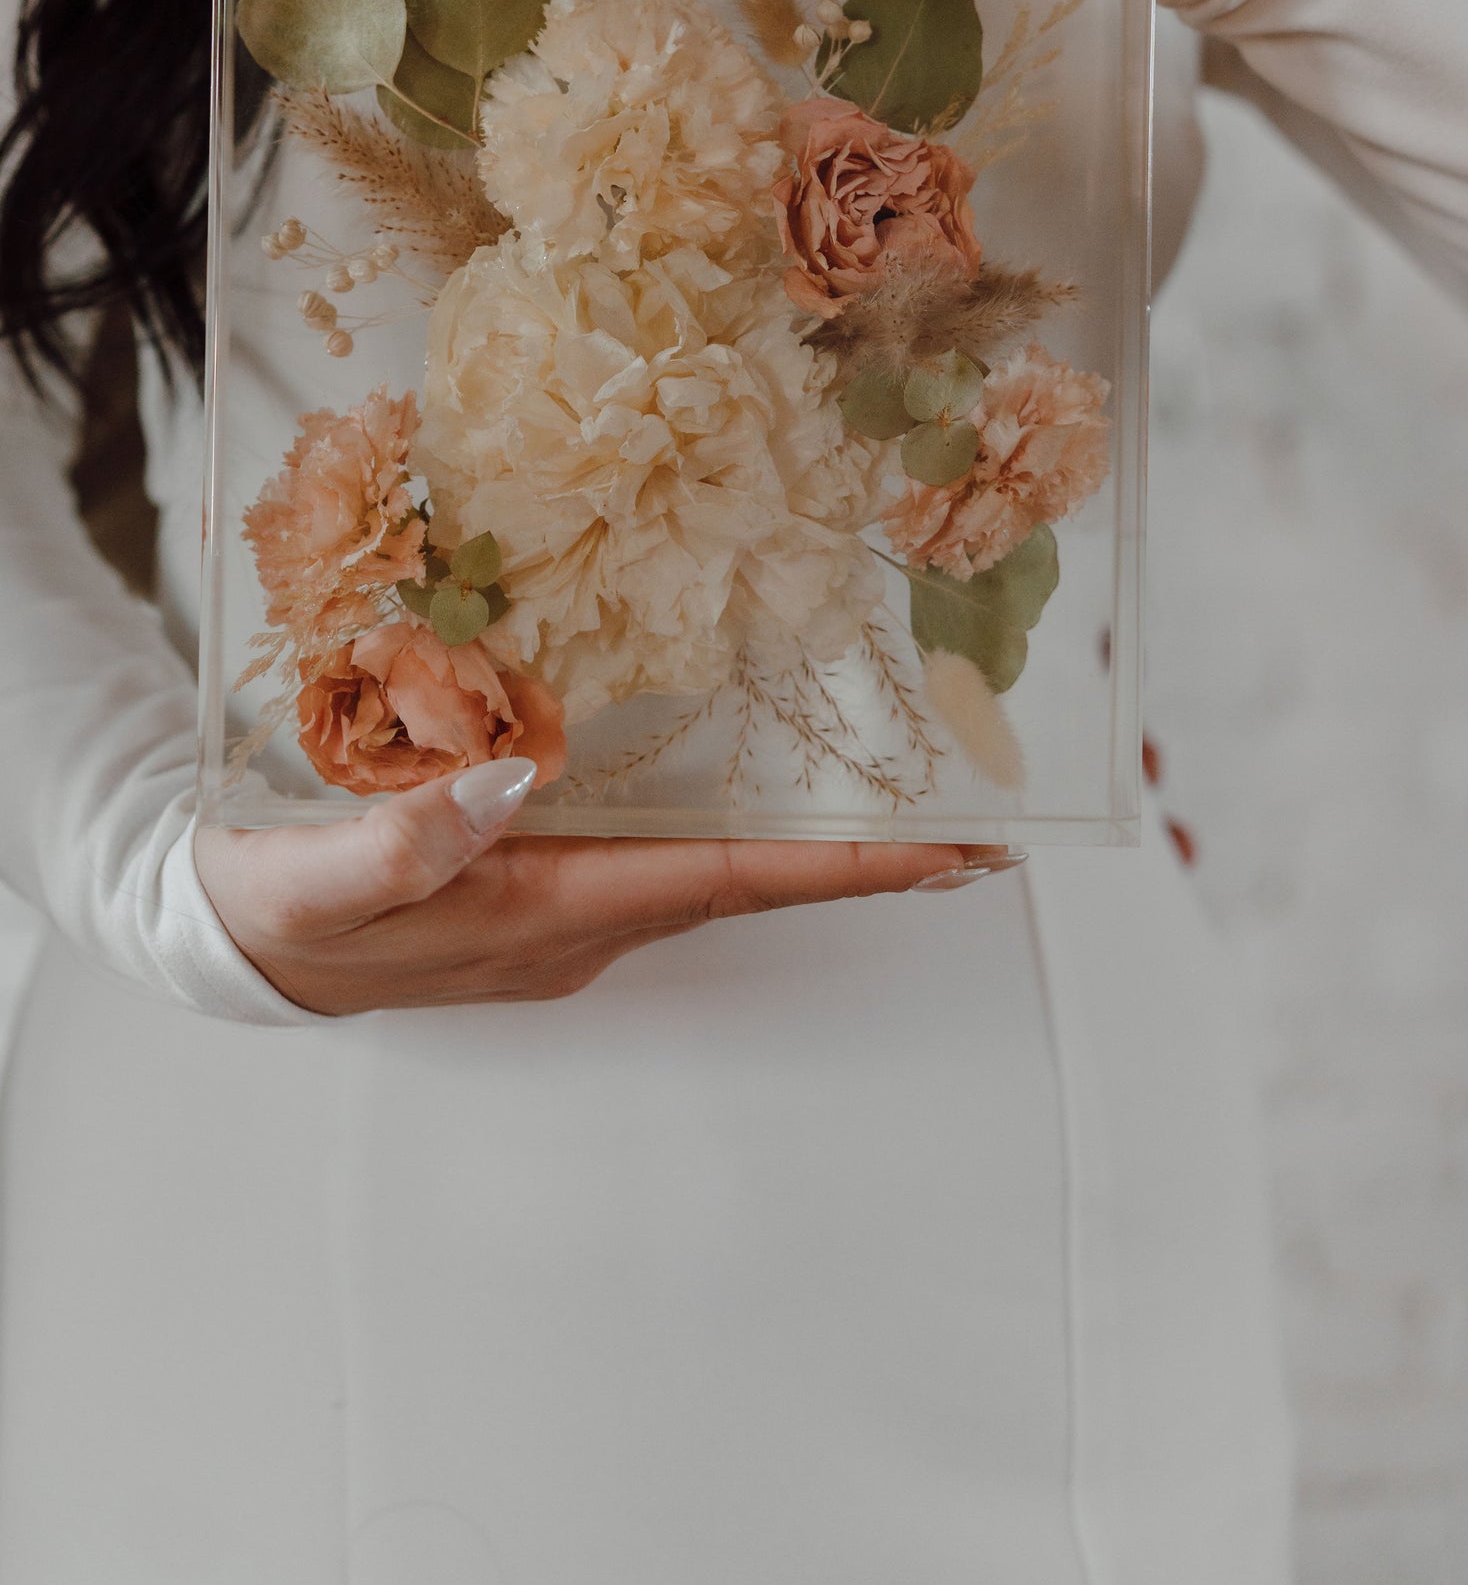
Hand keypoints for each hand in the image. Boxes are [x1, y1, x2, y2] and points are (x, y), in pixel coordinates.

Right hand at [196, 759, 1016, 1014]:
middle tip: (975, 813)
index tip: (951, 850)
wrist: (236, 944)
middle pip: (750, 883)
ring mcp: (568, 910)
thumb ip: (407, 836)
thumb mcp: (320, 875)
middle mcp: (582, 921)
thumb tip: (511, 780)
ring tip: (904, 794)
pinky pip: (666, 854)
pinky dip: (735, 831)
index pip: (728, 883)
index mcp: (547, 912)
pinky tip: (761, 791)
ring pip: (714, 870)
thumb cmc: (278, 906)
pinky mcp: (543, 886)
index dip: (845, 866)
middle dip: (862, 856)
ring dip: (809, 845)